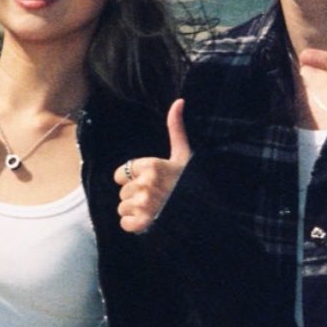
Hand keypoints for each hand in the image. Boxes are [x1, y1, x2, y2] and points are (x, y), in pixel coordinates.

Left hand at [114, 98, 190, 233]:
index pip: (121, 173)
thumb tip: (179, 101)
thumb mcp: (184, 154)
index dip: (133, 178)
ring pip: (123, 208)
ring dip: (135, 210)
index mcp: (151, 165)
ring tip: (154, 209)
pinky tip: (149, 220)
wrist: (206, 210)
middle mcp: (145, 184)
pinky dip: (134, 225)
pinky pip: (125, 224)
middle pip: (122, 192)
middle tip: (155, 196)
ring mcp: (144, 205)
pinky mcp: (143, 223)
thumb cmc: (192, 180)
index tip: (148, 181)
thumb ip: (176, 128)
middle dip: (135, 195)